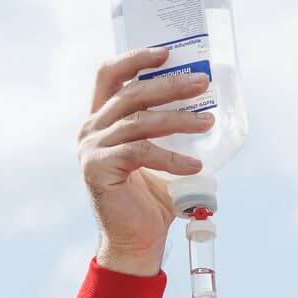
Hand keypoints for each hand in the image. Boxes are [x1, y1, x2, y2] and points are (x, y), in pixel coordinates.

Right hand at [77, 49, 212, 275]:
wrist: (137, 244)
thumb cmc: (151, 203)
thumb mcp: (160, 159)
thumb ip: (167, 133)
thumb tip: (205, 109)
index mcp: (101, 122)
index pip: (110, 77)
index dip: (135, 59)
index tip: (167, 53)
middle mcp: (91, 130)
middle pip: (131, 94)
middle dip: (169, 85)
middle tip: (201, 83)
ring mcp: (90, 149)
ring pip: (139, 122)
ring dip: (178, 119)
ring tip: (207, 122)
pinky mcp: (98, 168)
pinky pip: (140, 152)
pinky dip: (171, 157)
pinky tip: (195, 164)